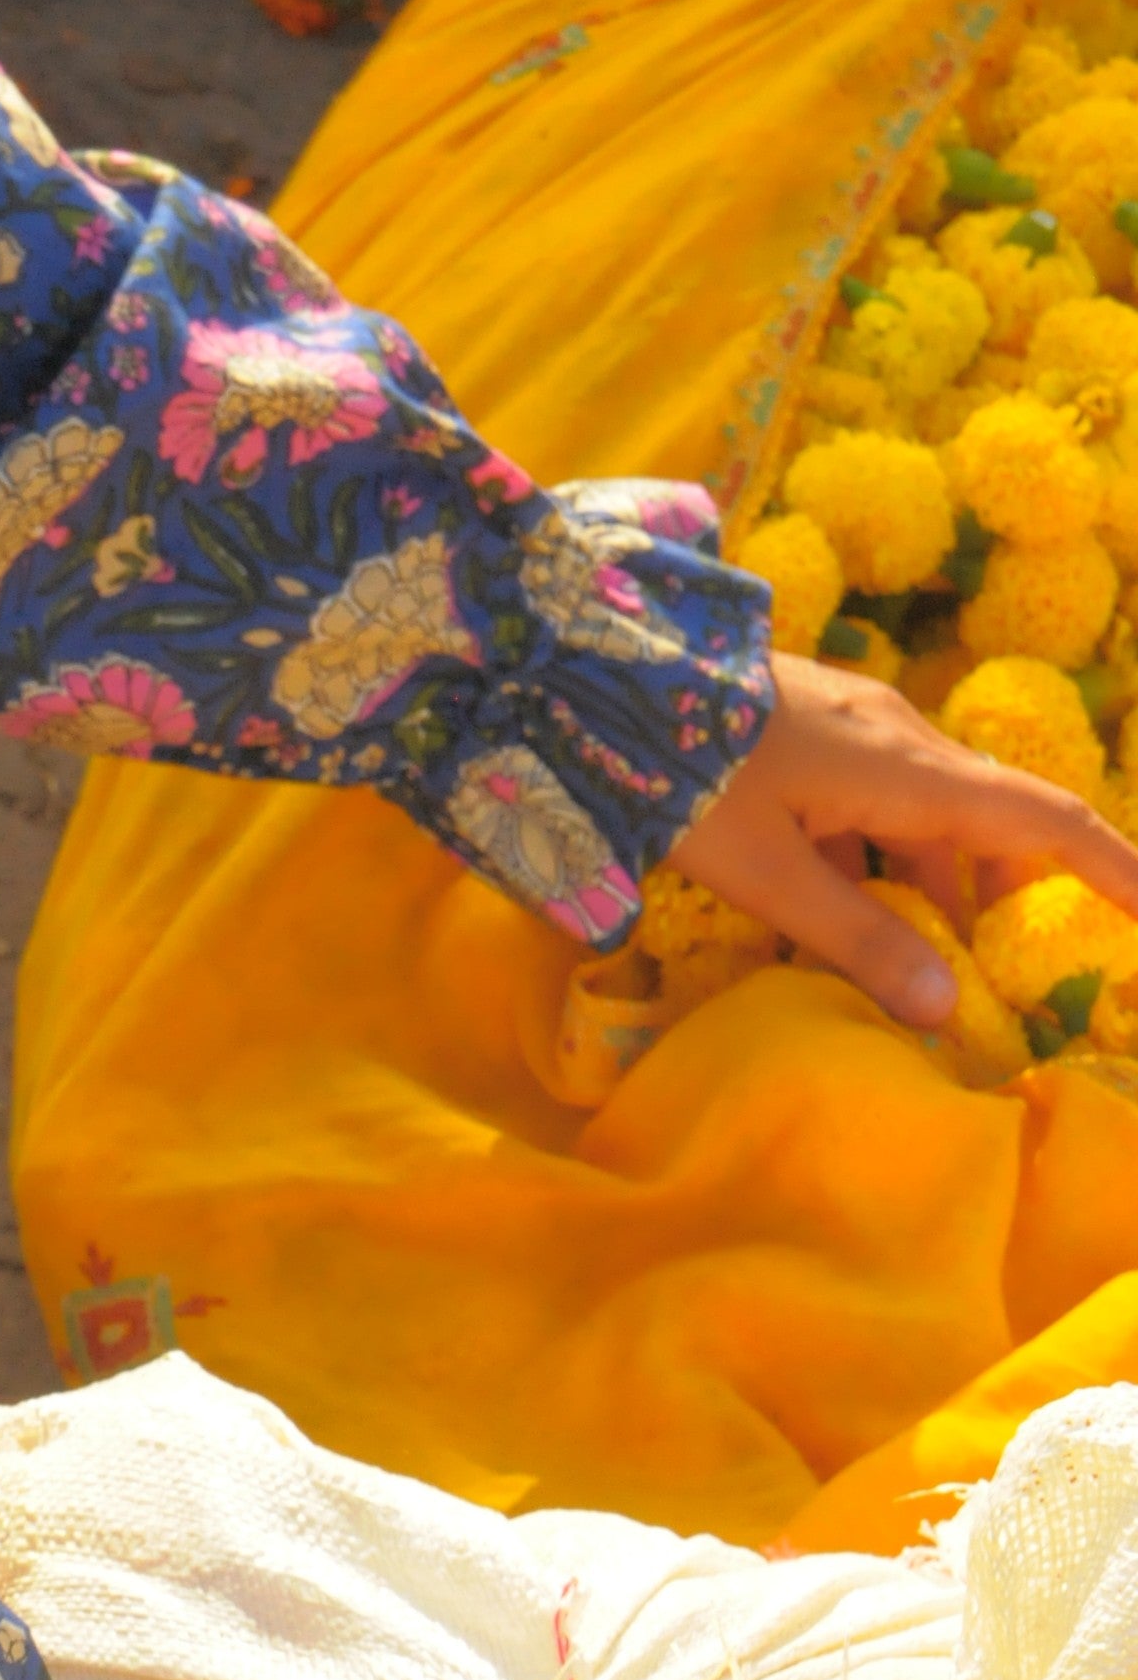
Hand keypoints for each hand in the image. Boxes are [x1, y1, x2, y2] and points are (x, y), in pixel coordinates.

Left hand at [663, 652, 1137, 1025]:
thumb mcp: (765, 872)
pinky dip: (872, 856)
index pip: (1043, 818)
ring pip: (920, 814)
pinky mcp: (806, 725)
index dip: (1110, 868)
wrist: (593, 670)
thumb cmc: (682, 773)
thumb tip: (943, 1009)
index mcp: (908, 769)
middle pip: (983, 822)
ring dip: (924, 882)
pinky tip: (826, 908)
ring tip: (901, 958)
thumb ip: (855, 939)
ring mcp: (850, 725)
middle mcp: (897, 737)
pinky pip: (869, 799)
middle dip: (996, 897)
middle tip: (988, 976)